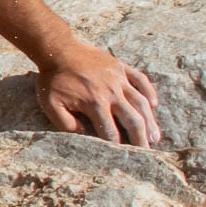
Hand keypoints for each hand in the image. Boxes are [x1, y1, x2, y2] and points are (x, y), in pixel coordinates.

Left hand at [37, 41, 159, 145]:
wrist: (57, 49)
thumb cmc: (53, 79)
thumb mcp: (51, 104)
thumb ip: (66, 123)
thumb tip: (86, 135)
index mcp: (94, 102)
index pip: (110, 131)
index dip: (117, 146)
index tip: (122, 157)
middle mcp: (111, 92)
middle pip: (132, 120)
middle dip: (141, 138)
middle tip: (147, 153)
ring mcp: (118, 78)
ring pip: (141, 102)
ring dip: (150, 120)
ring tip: (155, 136)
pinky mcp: (121, 67)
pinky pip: (141, 80)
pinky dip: (149, 92)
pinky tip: (154, 104)